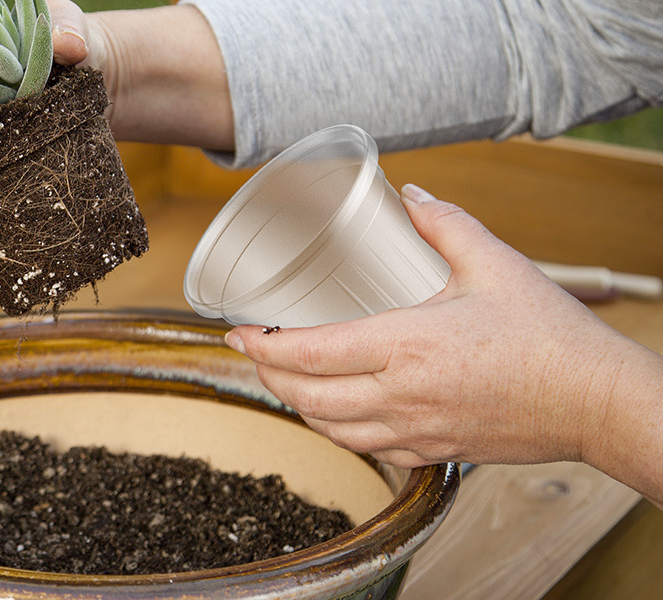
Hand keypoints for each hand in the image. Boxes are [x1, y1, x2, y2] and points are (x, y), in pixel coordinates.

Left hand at [225, 185, 662, 505]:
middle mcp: (401, 397)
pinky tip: (332, 410)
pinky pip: (366, 448)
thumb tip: (410, 196)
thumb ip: (446, 224)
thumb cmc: (550, 337)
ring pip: (329, 428)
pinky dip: (335, 429)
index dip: (261, 344)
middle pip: (304, 395)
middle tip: (252, 348)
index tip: (238, 328)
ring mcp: (415, 430)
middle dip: (265, 373)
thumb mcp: (496, 264)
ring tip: (282, 376)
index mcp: (406, 348)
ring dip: (295, 404)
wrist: (596, 402)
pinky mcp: (433, 451)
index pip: (309, 353)